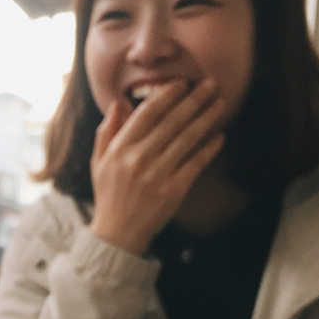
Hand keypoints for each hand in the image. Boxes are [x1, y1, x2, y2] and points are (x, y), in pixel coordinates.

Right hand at [88, 80, 225, 255]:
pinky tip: (219, 137)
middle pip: (172, 121)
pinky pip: (195, 164)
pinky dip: (209, 149)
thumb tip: (116, 104)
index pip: (147, 112)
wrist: (117, 235)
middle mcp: (138, 159)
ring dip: (206, 118)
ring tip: (220, 104)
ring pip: (187, 139)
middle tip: (211, 84)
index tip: (182, 83)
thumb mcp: (98, 163)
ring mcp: (157, 175)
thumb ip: (105, 132)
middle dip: (194, 99)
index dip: (168, 94)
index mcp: (120, 149)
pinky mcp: (172, 191)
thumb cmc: (109, 197)